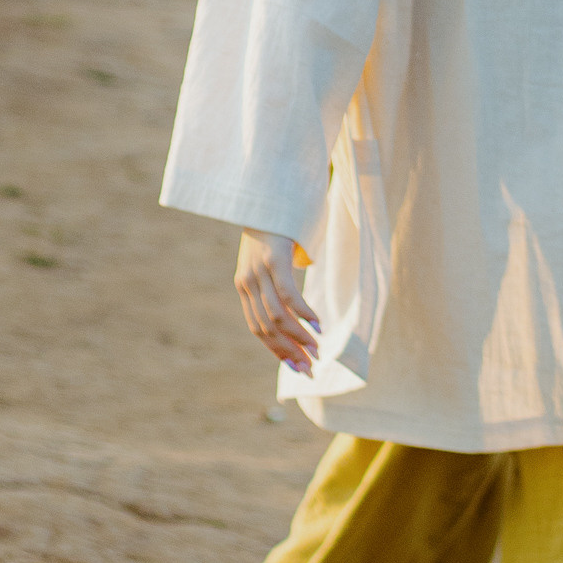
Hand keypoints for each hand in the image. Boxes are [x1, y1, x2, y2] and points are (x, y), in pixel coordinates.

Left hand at [235, 226, 320, 373]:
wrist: (265, 194)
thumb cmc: (274, 229)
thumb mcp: (270, 260)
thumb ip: (276, 282)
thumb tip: (296, 305)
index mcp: (244, 287)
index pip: (257, 329)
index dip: (277, 351)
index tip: (297, 368)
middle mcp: (247, 282)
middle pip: (267, 328)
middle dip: (290, 352)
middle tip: (311, 368)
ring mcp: (259, 271)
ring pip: (277, 316)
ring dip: (300, 337)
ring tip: (318, 349)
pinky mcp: (274, 259)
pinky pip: (288, 295)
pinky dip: (304, 313)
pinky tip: (318, 324)